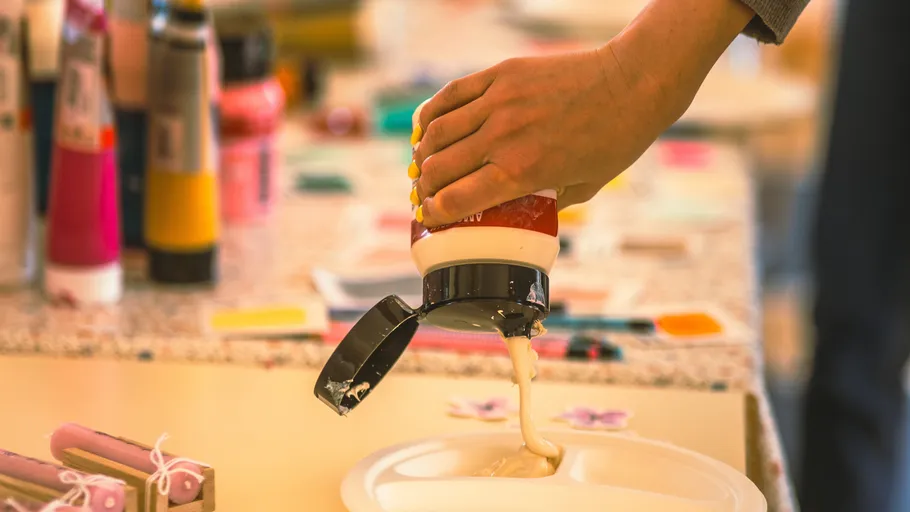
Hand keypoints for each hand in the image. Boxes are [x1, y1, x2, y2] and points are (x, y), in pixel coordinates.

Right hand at [409, 0, 753, 227]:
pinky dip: (432, 114)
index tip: (429, 218)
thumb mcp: (582, 188)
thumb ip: (544, 201)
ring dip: (422, 153)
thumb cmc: (614, 141)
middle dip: (423, 188)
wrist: (632, 84)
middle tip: (425, 193)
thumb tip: (517, 210)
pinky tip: (429, 126)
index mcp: (521, 172)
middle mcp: (502, 138)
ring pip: (436, 133)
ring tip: (424, 163)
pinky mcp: (501, 75)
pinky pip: (451, 95)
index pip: (454, 200)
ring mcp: (498, 102)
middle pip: (437, 169)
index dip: (433, 214)